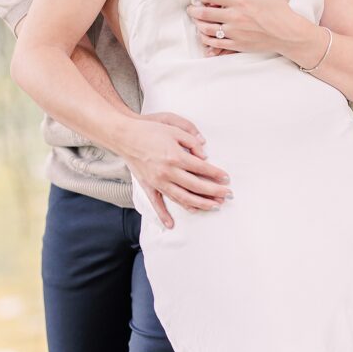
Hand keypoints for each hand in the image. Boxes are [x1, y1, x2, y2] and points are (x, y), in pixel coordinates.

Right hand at [119, 113, 231, 227]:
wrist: (125, 135)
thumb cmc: (150, 130)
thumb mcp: (174, 127)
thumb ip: (191, 139)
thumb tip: (204, 154)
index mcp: (175, 156)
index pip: (201, 168)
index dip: (216, 174)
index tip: (226, 178)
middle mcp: (167, 172)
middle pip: (195, 186)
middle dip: (214, 192)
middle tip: (227, 195)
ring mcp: (157, 181)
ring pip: (182, 198)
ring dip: (199, 204)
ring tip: (213, 207)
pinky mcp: (148, 186)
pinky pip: (157, 203)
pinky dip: (164, 215)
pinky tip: (171, 224)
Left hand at [188, 0, 303, 55]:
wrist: (288, 33)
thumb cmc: (279, 9)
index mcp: (241, 1)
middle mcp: (235, 17)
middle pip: (206, 14)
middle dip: (194, 12)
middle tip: (190, 10)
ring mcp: (235, 33)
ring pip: (208, 30)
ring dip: (199, 26)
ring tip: (197, 23)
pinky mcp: (238, 45)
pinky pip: (216, 44)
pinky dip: (207, 41)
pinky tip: (205, 37)